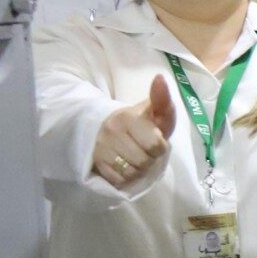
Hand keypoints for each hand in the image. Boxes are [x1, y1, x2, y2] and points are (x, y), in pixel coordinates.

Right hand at [91, 75, 176, 190]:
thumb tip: (160, 77)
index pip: (156, 145)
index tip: (154, 139)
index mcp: (128, 117)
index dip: (160, 147)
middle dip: (149, 159)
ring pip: (132, 173)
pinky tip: (123, 165)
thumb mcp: (152, 111)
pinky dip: (125, 177)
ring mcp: (101, 148)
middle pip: (145, 162)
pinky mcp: (94, 163)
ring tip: (134, 158)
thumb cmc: (138, 123)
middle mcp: (111, 131)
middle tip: (143, 150)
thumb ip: (162, 100)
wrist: (104, 129)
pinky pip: (119, 180)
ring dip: (138, 170)